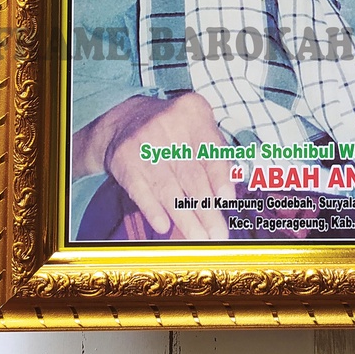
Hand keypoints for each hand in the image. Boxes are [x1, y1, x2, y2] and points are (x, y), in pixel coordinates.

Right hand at [73, 92, 234, 239]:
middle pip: (192, 175)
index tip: (227, 200)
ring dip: (185, 219)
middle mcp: (169, 126)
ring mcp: (144, 144)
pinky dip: (153, 210)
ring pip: (169, 189)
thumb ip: (216, 152)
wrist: (125, 119)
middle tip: (218, 235)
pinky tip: (164, 227)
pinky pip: (141, 190)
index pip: (211, 149)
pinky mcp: (124, 161)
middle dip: (207, 210)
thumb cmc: (174, 129)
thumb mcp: (198, 124)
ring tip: (199, 239)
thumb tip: (230, 190)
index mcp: (194, 114)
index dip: (220, 177)